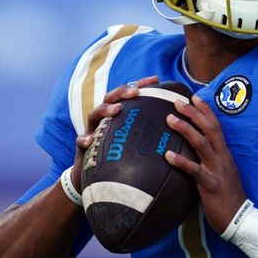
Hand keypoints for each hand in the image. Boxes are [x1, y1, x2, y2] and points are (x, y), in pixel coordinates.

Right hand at [71, 75, 159, 189]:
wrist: (94, 178)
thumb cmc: (120, 157)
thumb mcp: (135, 141)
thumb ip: (149, 130)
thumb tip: (177, 124)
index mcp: (117, 115)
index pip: (127, 95)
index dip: (139, 85)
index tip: (154, 79)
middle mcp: (104, 119)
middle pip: (110, 98)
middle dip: (122, 92)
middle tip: (136, 92)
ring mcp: (92, 131)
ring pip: (94, 114)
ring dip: (104, 109)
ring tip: (115, 110)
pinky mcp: (84, 147)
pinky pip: (80, 141)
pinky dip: (83, 139)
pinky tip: (87, 140)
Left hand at [164, 95, 246, 233]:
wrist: (240, 218)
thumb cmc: (227, 196)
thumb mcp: (221, 172)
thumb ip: (210, 160)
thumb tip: (194, 151)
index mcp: (224, 153)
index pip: (216, 126)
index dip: (205, 110)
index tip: (194, 97)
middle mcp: (222, 157)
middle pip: (209, 128)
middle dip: (193, 113)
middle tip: (177, 102)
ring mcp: (217, 170)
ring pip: (201, 144)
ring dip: (186, 129)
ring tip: (169, 119)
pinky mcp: (210, 184)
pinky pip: (194, 170)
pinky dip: (181, 161)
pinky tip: (167, 155)